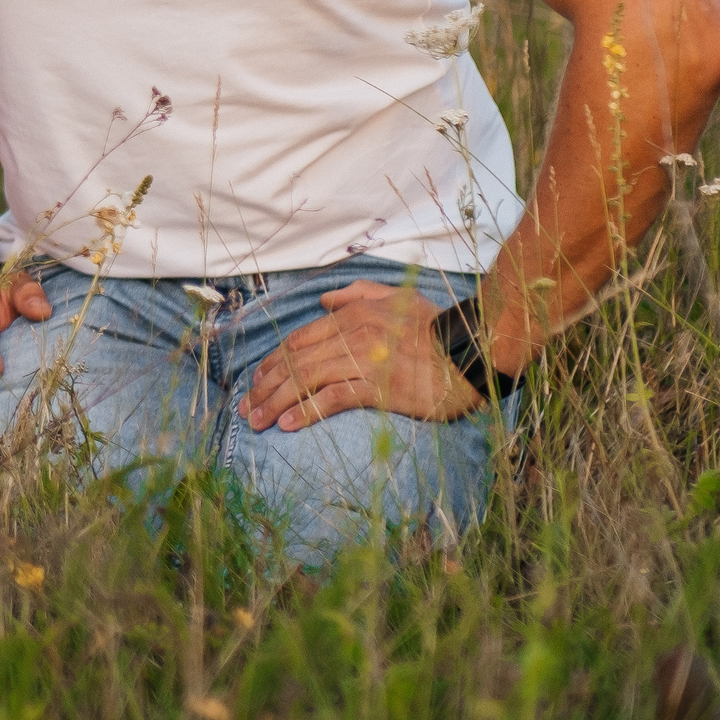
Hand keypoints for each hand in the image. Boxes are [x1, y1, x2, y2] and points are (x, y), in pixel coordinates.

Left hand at [242, 280, 485, 431]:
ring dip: (276, 401)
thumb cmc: (436, 326)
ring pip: (306, 380)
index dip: (273, 361)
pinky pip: (333, 399)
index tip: (256, 379)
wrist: (474, 349)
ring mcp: (363, 361)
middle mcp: (351, 335)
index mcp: (351, 314)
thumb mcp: (396, 297)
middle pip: (295, 361)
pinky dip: (307, 411)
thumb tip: (323, 300)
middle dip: (264, 385)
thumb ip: (357, 294)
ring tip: (257, 421)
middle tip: (246, 407)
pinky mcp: (379, 388)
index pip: (299, 340)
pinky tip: (289, 425)